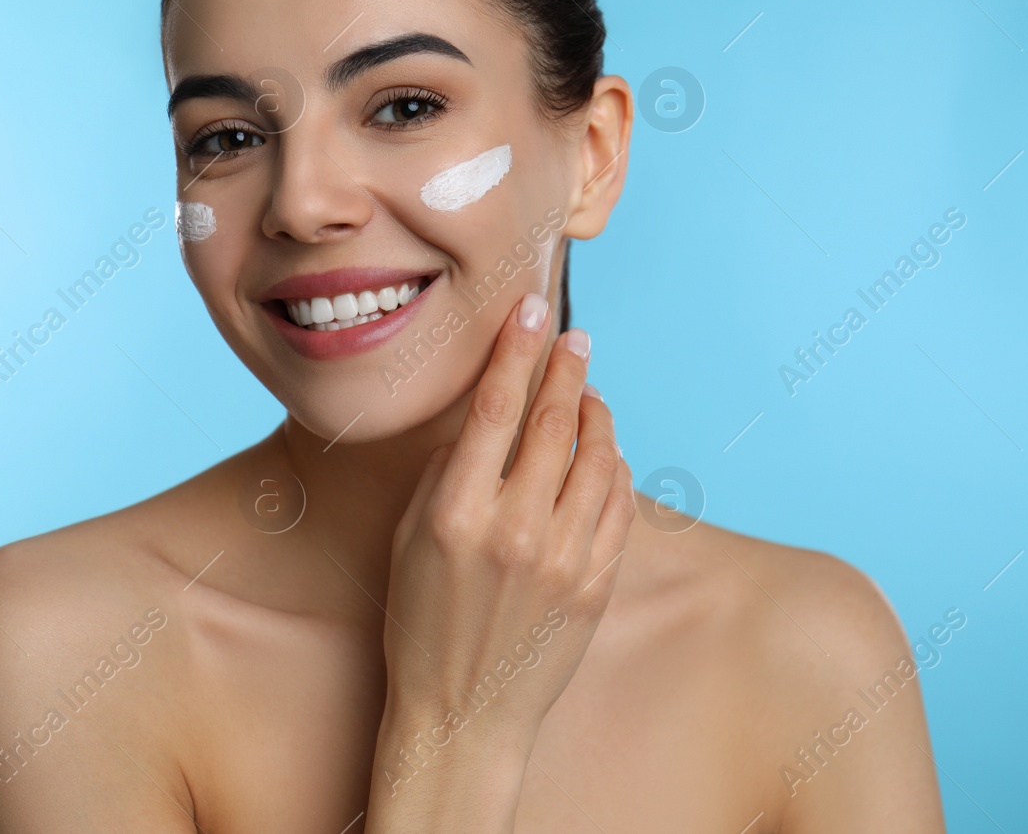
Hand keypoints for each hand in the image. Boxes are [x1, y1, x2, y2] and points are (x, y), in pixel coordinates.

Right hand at [366, 291, 634, 828]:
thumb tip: (489, 412)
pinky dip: (613, 466)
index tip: (530, 310)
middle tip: (574, 336)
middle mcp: (515, 532)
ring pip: (597, 458)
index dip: (516, 350)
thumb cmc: (421, 623)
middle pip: (553, 422)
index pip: (495, 409)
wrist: (462, 716)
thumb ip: (449, 474)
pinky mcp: (596, 585)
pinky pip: (618, 504)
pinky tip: (601, 452)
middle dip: (566, 367)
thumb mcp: (410, 539)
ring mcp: (563, 560)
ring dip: (595, 413)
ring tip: (587, 392)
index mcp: (456, 516)